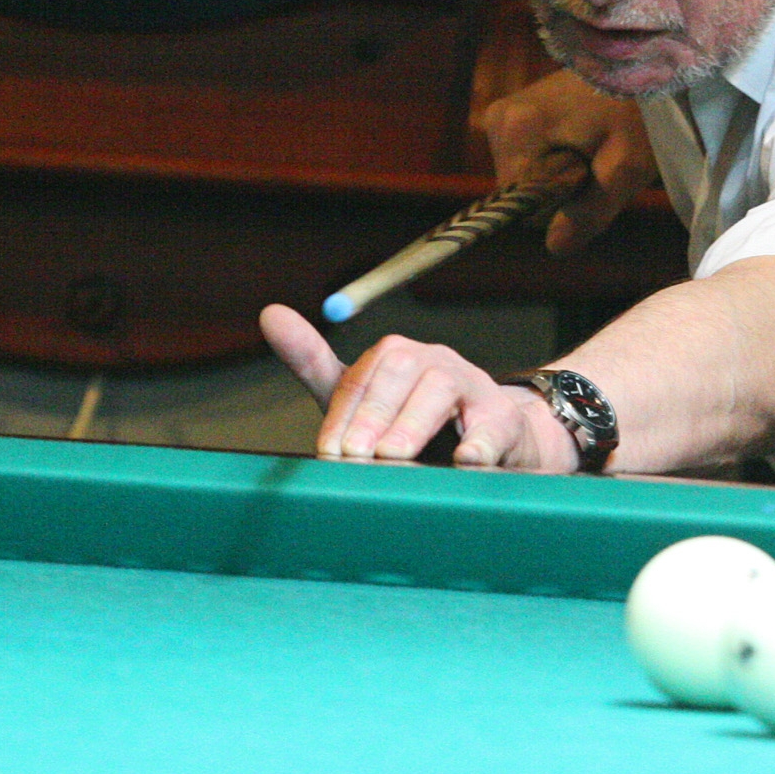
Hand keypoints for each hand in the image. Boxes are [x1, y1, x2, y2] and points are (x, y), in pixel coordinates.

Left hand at [259, 305, 578, 469]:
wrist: (496, 444)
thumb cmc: (417, 423)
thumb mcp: (363, 396)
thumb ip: (315, 362)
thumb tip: (269, 312)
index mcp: (397, 357)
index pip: (363, 373)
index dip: (343, 411)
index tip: (328, 449)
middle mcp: (434, 363)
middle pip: (403, 368)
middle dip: (374, 411)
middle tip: (354, 454)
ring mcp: (474, 388)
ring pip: (443, 387)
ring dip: (412, 423)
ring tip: (390, 456)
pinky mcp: (506, 422)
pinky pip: (494, 426)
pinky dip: (478, 444)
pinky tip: (461, 461)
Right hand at [477, 70, 658, 253]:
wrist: (642, 63)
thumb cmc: (640, 111)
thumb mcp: (626, 167)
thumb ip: (589, 210)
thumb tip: (555, 247)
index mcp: (518, 129)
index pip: (522, 203)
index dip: (561, 201)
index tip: (593, 168)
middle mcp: (499, 119)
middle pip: (521, 192)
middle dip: (560, 188)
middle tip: (599, 155)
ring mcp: (502, 116)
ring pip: (525, 180)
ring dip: (561, 175)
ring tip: (594, 143)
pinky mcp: (511, 116)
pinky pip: (528, 162)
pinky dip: (556, 160)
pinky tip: (582, 138)